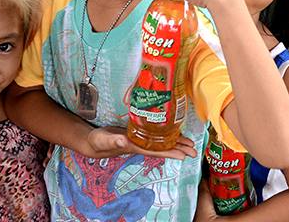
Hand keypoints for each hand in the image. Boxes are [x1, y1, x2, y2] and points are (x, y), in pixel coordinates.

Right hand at [83, 125, 197, 159]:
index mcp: (135, 147)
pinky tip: (174, 132)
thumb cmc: (99, 141)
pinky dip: (166, 134)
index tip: (184, 155)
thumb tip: (124, 140)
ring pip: (162, 142)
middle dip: (179, 149)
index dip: (170, 153)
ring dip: (176, 143)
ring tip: (190, 144)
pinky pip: (156, 136)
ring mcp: (141, 140)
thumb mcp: (105, 139)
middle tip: (194, 150)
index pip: (156, 151)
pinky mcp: (138, 133)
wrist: (94, 141)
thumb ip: (114, 139)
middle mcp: (141, 145)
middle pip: (163, 148)